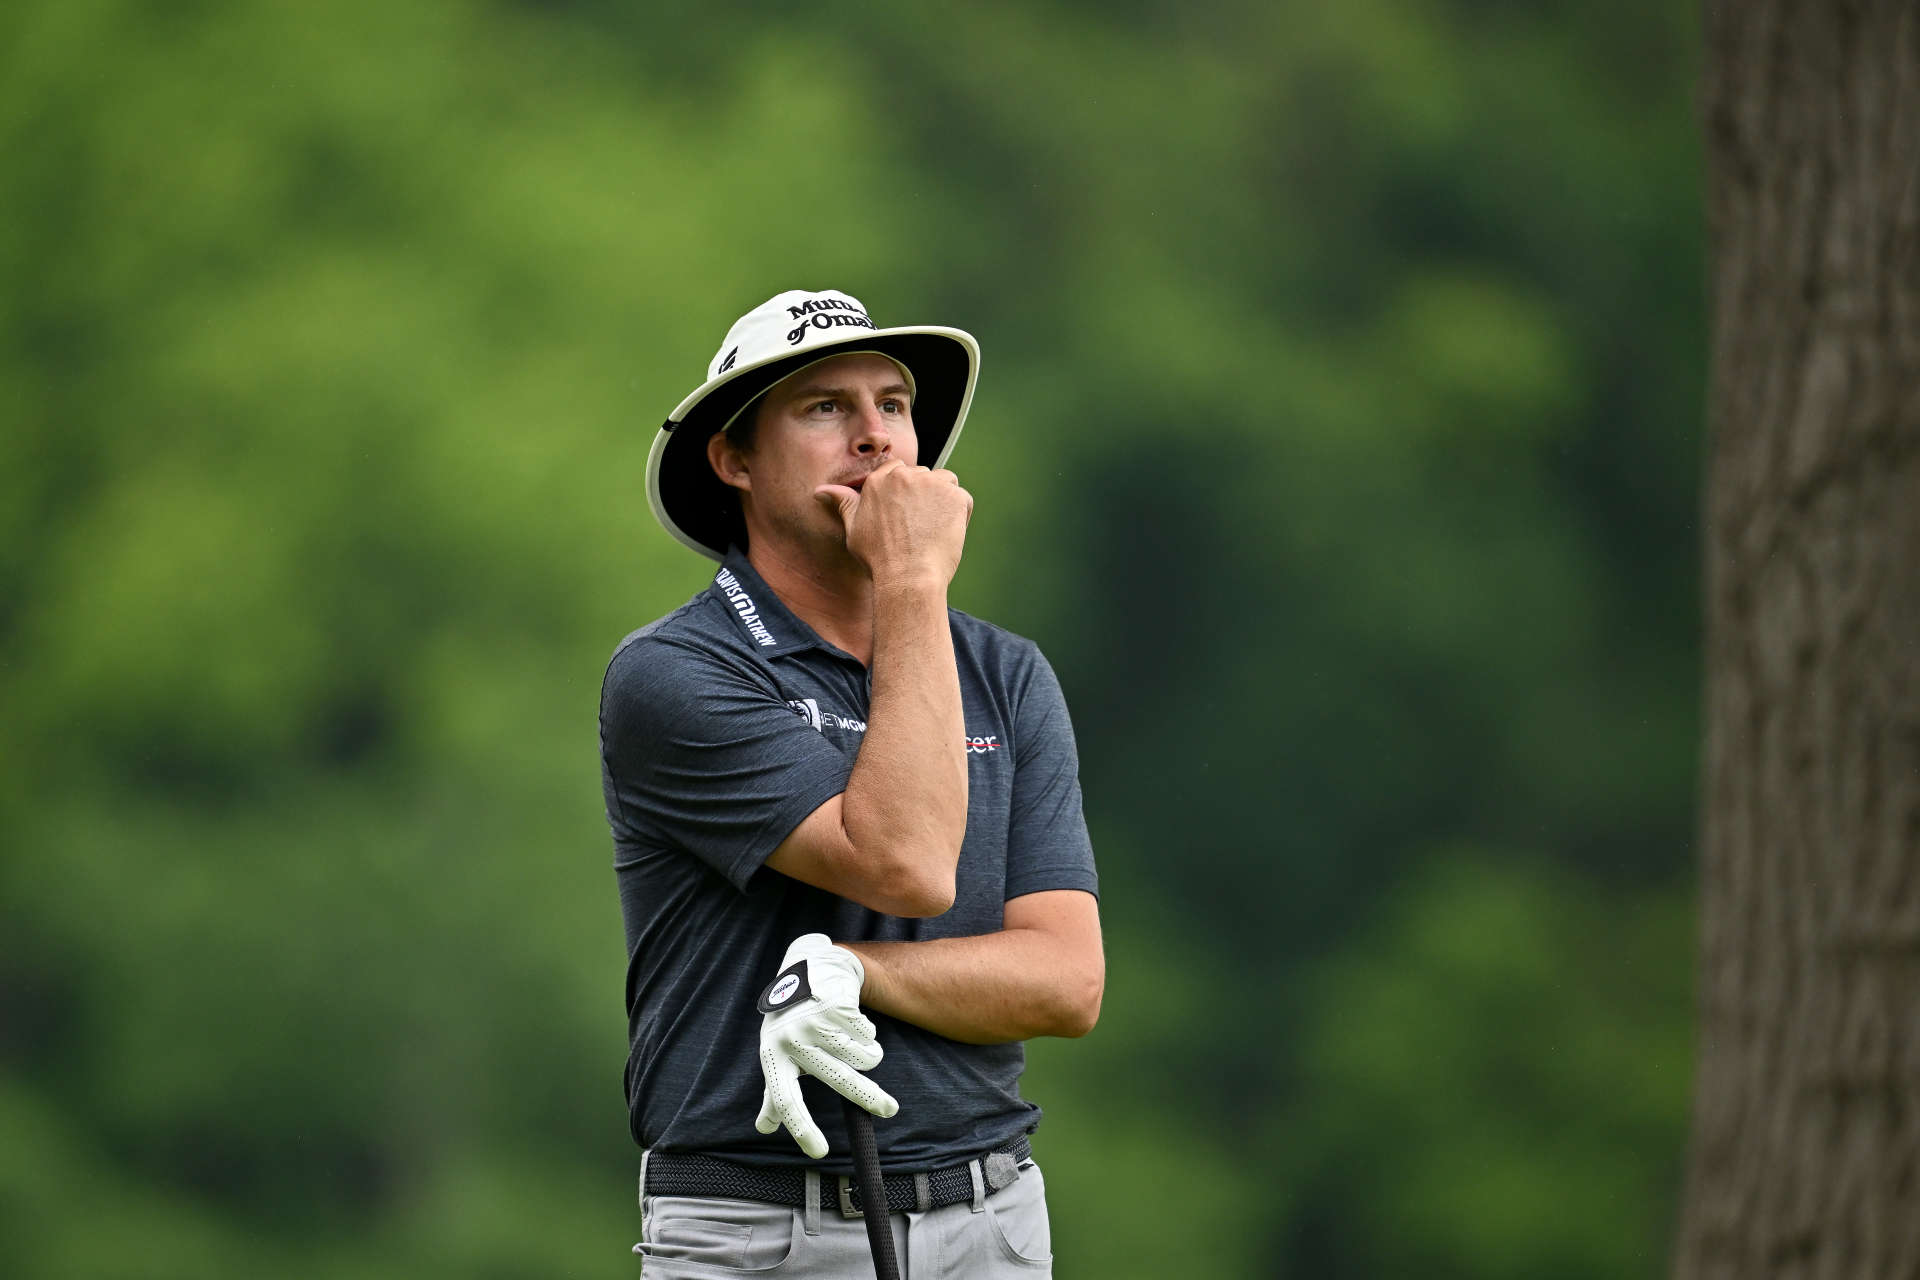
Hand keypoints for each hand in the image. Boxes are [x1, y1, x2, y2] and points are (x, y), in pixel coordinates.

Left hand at [754, 933, 899, 1157]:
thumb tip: (764, 1128)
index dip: (801, 1128)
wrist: (807, 967)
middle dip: (869, 1098)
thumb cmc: (790, 1020)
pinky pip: (868, 1035)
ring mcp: (815, 1021)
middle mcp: (792, 1040)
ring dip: (869, 1054)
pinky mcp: (836, 1005)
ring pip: (861, 1056)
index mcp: (773, 1056)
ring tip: (855, 1042)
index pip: (785, 1099)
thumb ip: (773, 1093)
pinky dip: (868, 1033)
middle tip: (889, 1110)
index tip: (819, 1153)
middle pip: (838, 1079)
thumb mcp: (776, 1052)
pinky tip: (851, 1019)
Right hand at [814, 460, 972, 587]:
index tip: (905, 514)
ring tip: (933, 529)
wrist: (908, 578)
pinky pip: (963, 499)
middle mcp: (905, 476)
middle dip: (923, 496)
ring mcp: (932, 484)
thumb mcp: (853, 529)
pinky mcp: (955, 496)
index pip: (897, 470)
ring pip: (944, 482)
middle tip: (918, 527)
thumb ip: (843, 503)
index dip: (904, 492)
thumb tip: (820, 490)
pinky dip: (959, 515)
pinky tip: (946, 534)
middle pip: (922, 476)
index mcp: (879, 480)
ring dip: (942, 500)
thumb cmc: (878, 558)